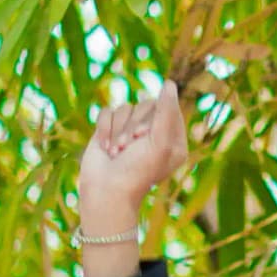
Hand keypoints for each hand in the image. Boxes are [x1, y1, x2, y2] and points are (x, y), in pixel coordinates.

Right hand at [76, 80, 187, 240]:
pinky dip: (104, 130)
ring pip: (125, 107)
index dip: (152, 118)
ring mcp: (130, 130)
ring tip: (116, 153)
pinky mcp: (110, 130)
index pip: (167, 107)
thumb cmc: (137, 172)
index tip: (143, 137)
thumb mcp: (160, 142)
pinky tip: (104, 149)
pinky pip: (107, 111)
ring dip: (117, 131)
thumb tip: (169, 83)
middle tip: (128, 148)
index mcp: (173, 138)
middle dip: (132, 126)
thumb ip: (167, 111)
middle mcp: (153, 132)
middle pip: (145, 104)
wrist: (105, 192)